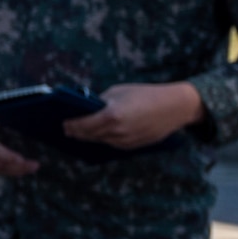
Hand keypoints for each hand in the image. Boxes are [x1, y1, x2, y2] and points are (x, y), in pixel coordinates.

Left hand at [64, 81, 205, 150]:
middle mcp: (116, 132)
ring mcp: (125, 141)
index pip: (82, 125)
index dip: (71, 125)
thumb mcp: (118, 92)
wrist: (175, 107)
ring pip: (100, 141)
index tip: (63, 123)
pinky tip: (97, 135)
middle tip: (67, 129)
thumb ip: (100, 102)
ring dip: (89, 137)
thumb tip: (86, 110)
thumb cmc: (146, 94)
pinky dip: (103, 139)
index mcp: (111, 116)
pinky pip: (112, 144)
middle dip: (77, 132)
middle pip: (89, 136)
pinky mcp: (133, 146)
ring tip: (78, 132)